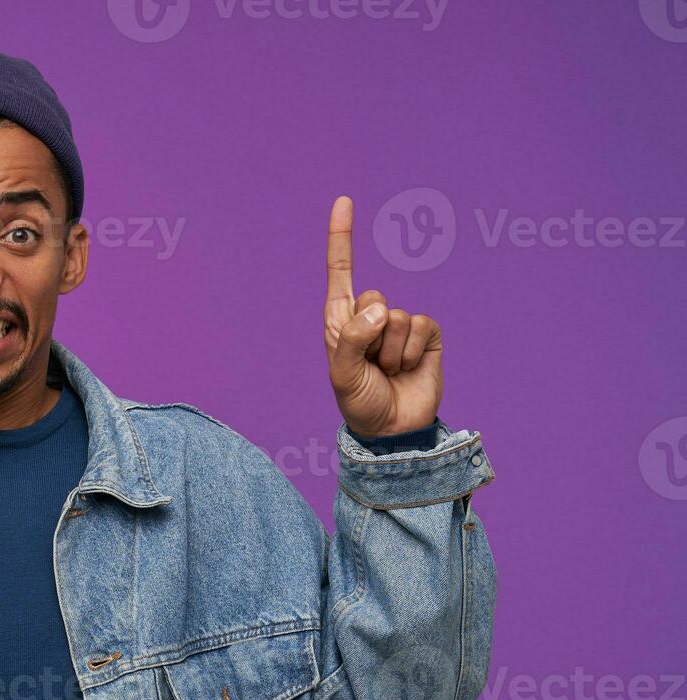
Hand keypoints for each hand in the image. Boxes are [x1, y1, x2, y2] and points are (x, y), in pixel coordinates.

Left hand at [324, 196, 442, 438]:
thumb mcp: (342, 374)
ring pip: (396, 316)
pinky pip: (419, 326)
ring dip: (389, 352)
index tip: (343, 200)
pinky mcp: (426, 334)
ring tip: (387, 372)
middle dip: (369, 335)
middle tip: (370, 364)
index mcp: (340, 320)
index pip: (340, 271)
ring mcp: (399, 324)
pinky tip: (406, 370)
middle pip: (372, 297)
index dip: (341, 237)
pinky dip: (409, 353)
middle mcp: (369, 316)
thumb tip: (381, 309)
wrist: (393, 430)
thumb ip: (352, 339)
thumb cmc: (360, 402)